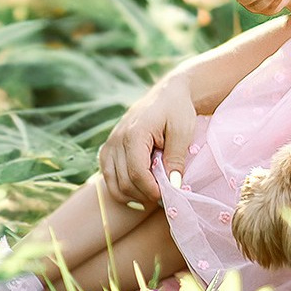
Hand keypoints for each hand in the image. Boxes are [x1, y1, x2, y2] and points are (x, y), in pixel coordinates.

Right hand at [98, 73, 195, 204]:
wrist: (168, 94)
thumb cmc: (178, 110)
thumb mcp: (183, 132)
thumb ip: (176, 159)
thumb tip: (173, 186)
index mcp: (135, 133)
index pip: (137, 173)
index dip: (151, 190)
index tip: (167, 195)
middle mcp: (117, 139)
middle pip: (123, 181)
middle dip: (143, 195)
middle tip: (163, 196)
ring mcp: (110, 143)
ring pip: (112, 183)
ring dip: (131, 195)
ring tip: (152, 194)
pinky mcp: (108, 148)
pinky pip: (107, 175)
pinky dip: (120, 187)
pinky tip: (138, 189)